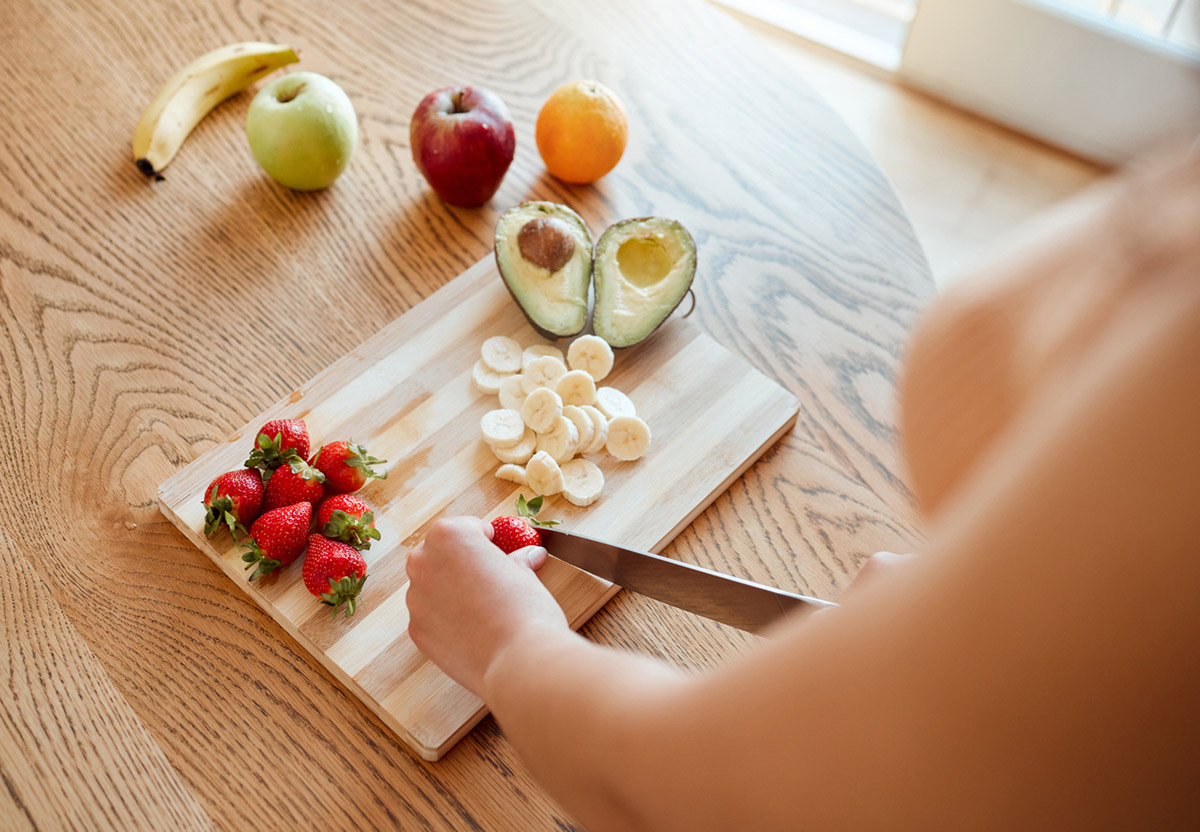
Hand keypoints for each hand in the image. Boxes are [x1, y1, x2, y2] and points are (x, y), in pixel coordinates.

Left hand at [405, 516, 567, 695]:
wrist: (517, 660)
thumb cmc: (524, 609)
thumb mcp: (525, 574)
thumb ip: (518, 561)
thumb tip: (530, 556)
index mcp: (449, 536)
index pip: (466, 527)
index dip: (486, 539)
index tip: (498, 550)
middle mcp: (424, 563)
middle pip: (440, 553)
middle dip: (462, 561)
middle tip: (490, 577)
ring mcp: (416, 599)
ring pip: (432, 586)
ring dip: (452, 590)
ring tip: (483, 607)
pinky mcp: (416, 631)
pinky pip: (430, 616)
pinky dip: (447, 619)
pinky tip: (473, 629)